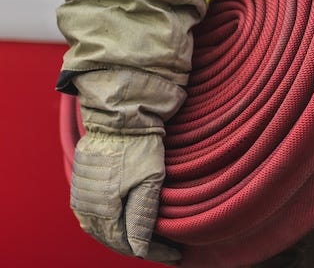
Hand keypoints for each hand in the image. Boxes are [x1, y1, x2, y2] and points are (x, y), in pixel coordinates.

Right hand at [70, 131, 180, 263]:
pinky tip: (122, 224)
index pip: (129, 243)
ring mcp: (80, 197)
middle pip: (112, 240)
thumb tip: (139, 250)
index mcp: (104, 209)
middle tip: (164, 249)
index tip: (174, 255)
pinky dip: (109, 225)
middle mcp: (87, 207)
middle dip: (138, 248)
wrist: (117, 119)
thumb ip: (142, 217)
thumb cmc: (138, 146)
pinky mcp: (79, 186)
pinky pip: (91, 216)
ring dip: (121, 239)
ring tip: (146, 241)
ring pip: (100, 230)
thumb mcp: (150, 181)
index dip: (154, 252)